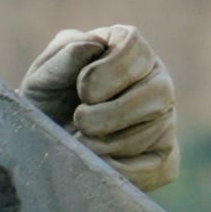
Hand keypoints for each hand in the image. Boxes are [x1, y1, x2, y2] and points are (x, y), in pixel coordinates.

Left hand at [20, 24, 179, 189]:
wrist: (52, 143)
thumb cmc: (49, 101)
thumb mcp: (44, 76)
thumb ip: (64, 55)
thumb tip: (94, 44)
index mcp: (127, 46)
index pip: (136, 48)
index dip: (107, 72)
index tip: (82, 90)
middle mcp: (155, 77)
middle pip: (157, 90)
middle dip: (111, 113)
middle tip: (80, 121)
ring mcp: (166, 115)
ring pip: (157, 127)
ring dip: (112, 141)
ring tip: (83, 142)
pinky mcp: (165, 151)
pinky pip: (157, 162)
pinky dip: (121, 167)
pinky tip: (99, 162)